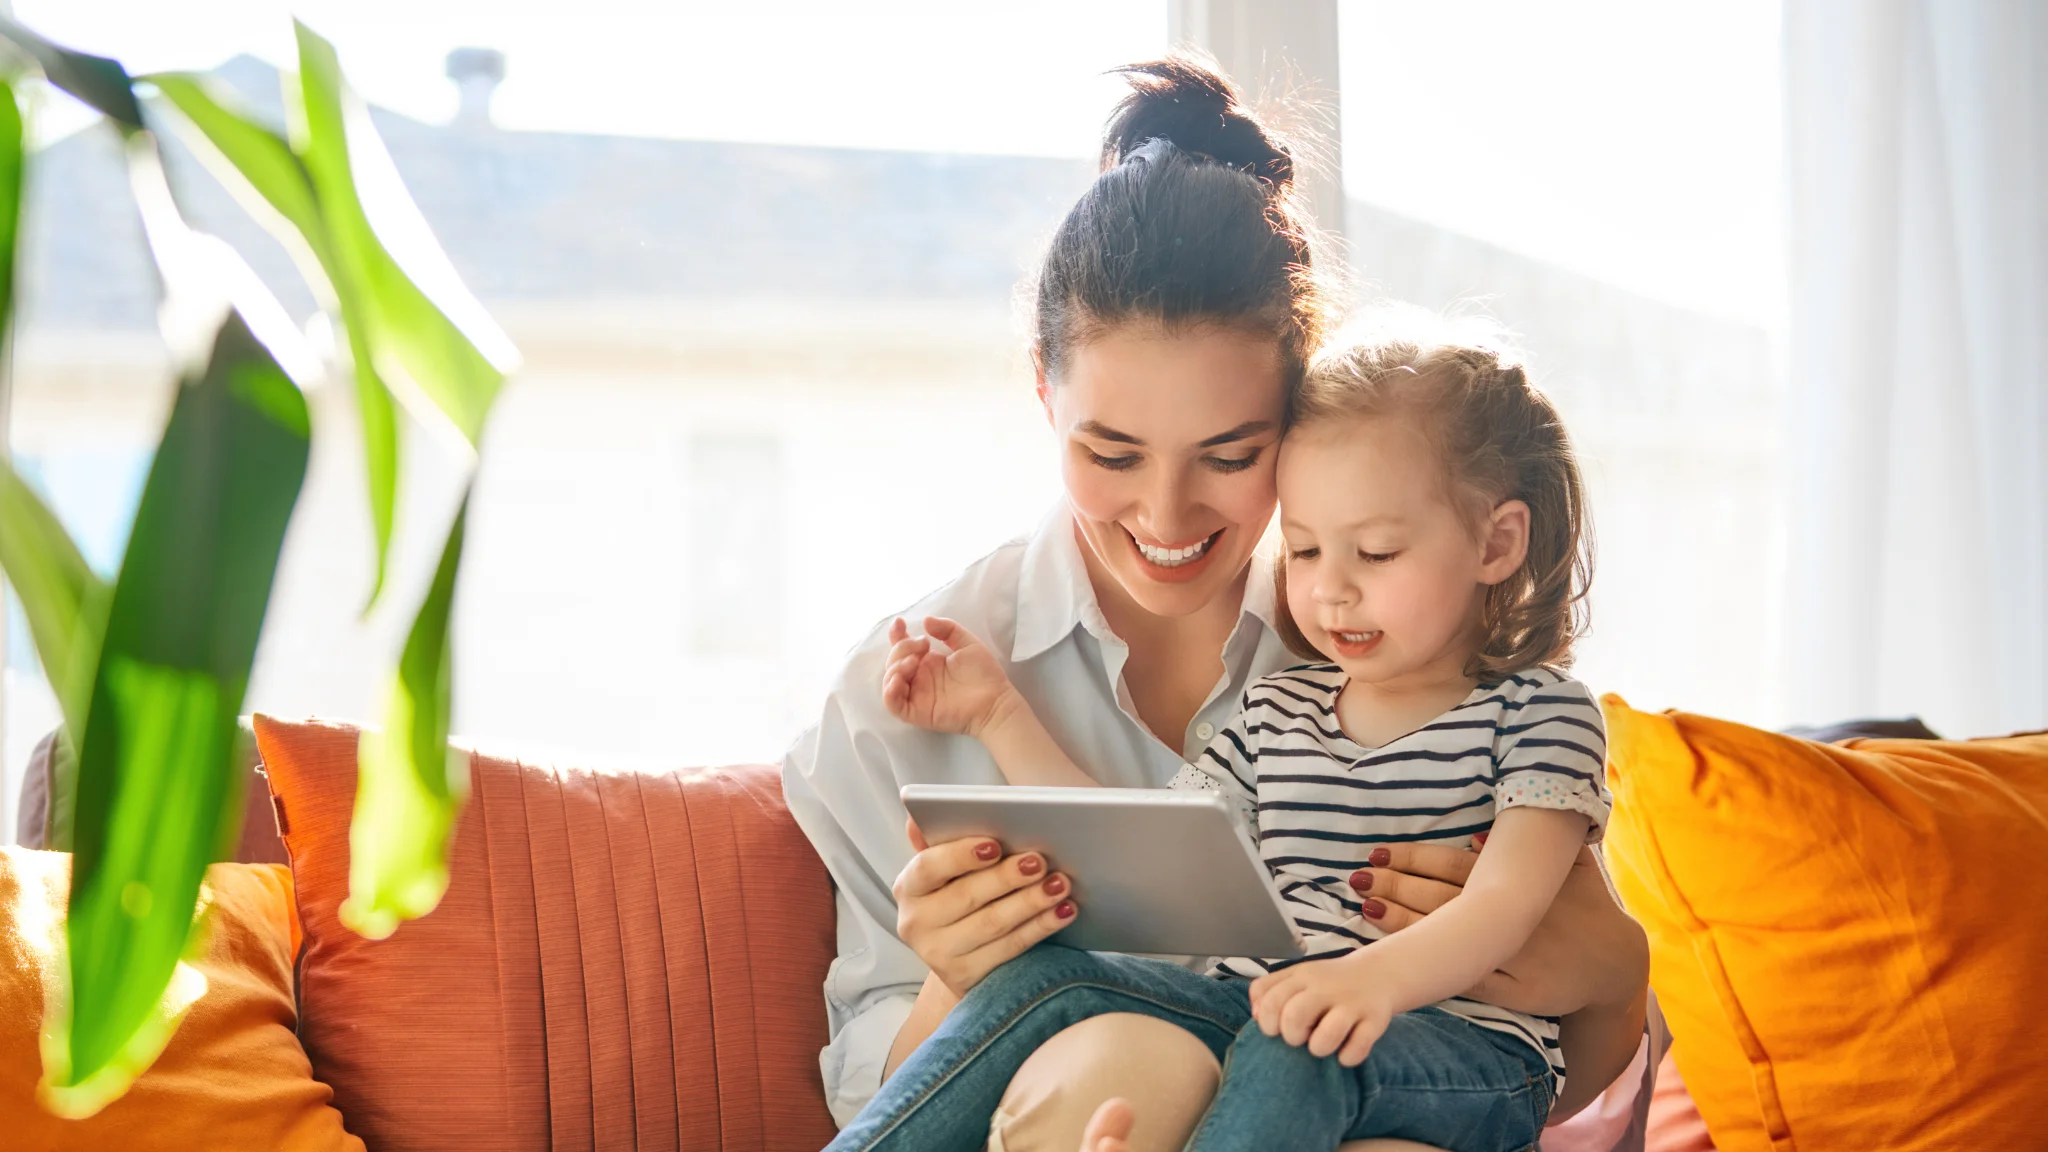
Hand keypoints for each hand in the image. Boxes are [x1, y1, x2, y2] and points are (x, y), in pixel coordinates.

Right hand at [881, 617, 1018, 737]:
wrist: (994, 701)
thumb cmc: (984, 674)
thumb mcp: (967, 643)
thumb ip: (948, 629)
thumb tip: (925, 620)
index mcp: (928, 662)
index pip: (903, 648)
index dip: (897, 635)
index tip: (900, 623)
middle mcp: (919, 678)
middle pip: (894, 661)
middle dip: (902, 648)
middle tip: (923, 645)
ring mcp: (916, 695)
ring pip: (889, 681)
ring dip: (895, 667)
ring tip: (914, 661)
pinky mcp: (916, 712)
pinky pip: (893, 704)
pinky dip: (890, 691)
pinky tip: (899, 679)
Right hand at [892, 816, 1076, 997]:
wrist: (960, 954)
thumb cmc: (958, 894)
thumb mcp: (946, 870)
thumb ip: (938, 841)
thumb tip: (915, 818)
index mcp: (910, 887)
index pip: (929, 867)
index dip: (961, 855)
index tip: (994, 845)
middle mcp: (916, 923)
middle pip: (967, 897)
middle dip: (1007, 877)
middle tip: (1040, 862)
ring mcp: (939, 955)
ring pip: (992, 924)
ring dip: (1031, 902)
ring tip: (1061, 884)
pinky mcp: (967, 977)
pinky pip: (1010, 949)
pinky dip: (1040, 928)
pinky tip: (1063, 911)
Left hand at [1248, 952, 1392, 1065]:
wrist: (1377, 974)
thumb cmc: (1328, 983)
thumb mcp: (1297, 977)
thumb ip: (1270, 990)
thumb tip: (1255, 1015)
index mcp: (1302, 977)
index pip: (1269, 998)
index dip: (1267, 1021)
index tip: (1276, 1029)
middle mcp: (1326, 988)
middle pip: (1294, 1016)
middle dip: (1292, 1036)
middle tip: (1300, 1038)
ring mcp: (1352, 1003)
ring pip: (1327, 1035)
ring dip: (1319, 1048)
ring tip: (1322, 1045)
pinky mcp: (1375, 1020)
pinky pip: (1358, 1048)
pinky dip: (1348, 1057)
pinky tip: (1345, 1052)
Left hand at [1346, 838, 1646, 1016]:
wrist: (1616, 967)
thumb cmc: (1588, 908)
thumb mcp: (1572, 867)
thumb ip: (1534, 844)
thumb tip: (1476, 832)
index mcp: (1517, 882)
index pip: (1452, 866)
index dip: (1413, 859)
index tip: (1378, 853)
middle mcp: (1509, 916)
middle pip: (1439, 898)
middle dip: (1395, 887)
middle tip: (1356, 879)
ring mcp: (1509, 954)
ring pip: (1447, 937)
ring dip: (1402, 924)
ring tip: (1364, 909)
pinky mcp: (1511, 990)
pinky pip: (1465, 978)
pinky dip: (1433, 967)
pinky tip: (1402, 959)